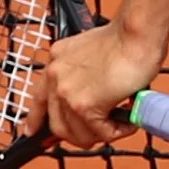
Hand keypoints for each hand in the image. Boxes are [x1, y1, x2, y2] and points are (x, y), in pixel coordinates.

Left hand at [43, 16, 168, 148]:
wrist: (136, 33)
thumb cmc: (125, 38)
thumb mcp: (90, 52)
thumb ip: (82, 74)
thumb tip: (91, 94)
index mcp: (55, 62)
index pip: (38, 99)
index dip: (35, 120)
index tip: (31, 131)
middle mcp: (55, 77)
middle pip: (58, 126)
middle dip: (80, 135)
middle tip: (100, 131)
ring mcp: (68, 93)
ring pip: (81, 135)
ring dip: (104, 133)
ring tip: (121, 121)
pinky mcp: (86, 106)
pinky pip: (102, 134)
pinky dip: (119, 131)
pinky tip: (129, 120)